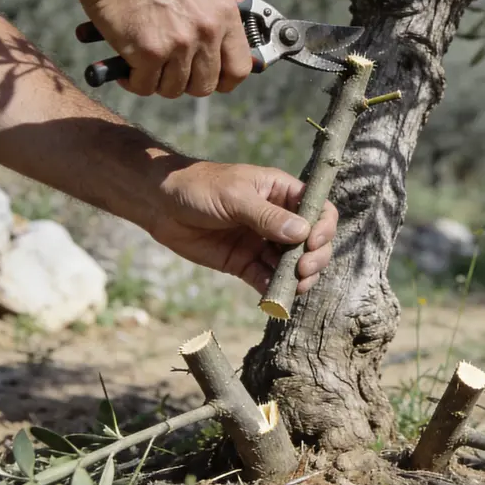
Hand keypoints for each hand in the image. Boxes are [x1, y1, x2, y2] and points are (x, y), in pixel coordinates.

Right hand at [78, 0, 252, 97]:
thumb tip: (235, 7)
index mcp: (224, 13)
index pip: (239, 68)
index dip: (224, 80)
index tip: (211, 79)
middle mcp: (207, 31)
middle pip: (204, 85)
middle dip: (184, 81)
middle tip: (167, 68)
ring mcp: (179, 44)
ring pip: (173, 89)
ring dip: (156, 80)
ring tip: (144, 61)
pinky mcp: (149, 53)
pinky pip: (144, 86)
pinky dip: (132, 80)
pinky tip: (126, 63)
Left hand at [148, 160, 336, 294]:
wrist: (160, 204)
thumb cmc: (198, 187)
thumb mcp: (234, 196)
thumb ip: (267, 216)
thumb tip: (302, 233)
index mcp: (281, 192)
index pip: (317, 209)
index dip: (323, 227)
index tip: (312, 242)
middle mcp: (277, 218)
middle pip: (312, 241)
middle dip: (314, 258)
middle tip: (303, 270)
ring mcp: (262, 242)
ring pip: (292, 264)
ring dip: (297, 278)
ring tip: (292, 287)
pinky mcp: (244, 263)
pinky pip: (266, 279)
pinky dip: (273, 290)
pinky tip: (272, 297)